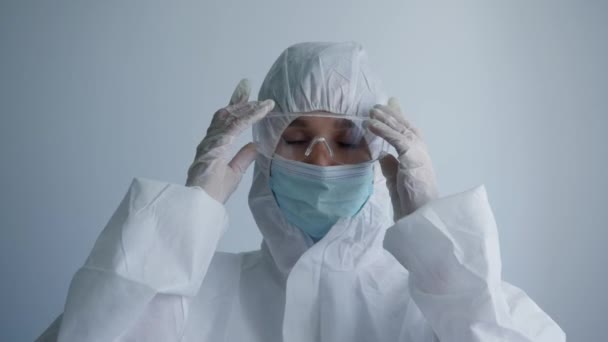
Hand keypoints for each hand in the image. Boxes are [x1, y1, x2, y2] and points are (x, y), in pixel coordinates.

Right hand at [186, 79, 274, 202]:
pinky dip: (249, 117)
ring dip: (247, 107)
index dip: (234, 107)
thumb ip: (244, 157)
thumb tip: (255, 144)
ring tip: (261, 102)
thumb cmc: (214, 192)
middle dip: (238, 101)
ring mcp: (211, 142)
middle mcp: (210, 141)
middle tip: (248, 87)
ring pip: (231, 117)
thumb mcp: (235, 172)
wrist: (202, 203)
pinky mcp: (217, 146)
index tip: (244, 96)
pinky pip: (236, 126)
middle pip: (225, 114)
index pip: (225, 122)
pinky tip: (260, 111)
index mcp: (213, 147)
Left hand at [367, 97, 437, 219]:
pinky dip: (383, 130)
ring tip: (372, 111)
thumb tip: (382, 154)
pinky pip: (396, 139)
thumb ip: (390, 166)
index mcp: (417, 155)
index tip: (388, 106)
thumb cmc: (411, 201)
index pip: (406, 132)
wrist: (421, 214)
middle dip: (392, 114)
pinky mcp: (413, 157)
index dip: (397, 119)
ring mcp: (418, 152)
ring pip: (400, 130)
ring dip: (385, 118)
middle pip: (404, 126)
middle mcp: (420, 150)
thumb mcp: (396, 180)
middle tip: (377, 105)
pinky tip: (371, 124)